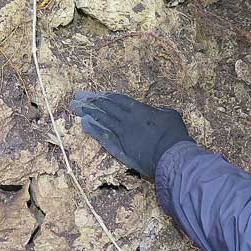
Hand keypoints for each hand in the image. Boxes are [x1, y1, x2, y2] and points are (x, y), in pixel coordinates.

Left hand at [70, 91, 192, 177]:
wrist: (171, 157)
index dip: (104, 96)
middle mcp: (127, 120)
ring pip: (101, 120)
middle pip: (105, 108)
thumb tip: (153, 111)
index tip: (93, 94)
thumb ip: (158, 111)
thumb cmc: (174, 134)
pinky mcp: (121, 148)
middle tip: (77, 97)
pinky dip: (94, 130)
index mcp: (139, 110)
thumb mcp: (170, 115)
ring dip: (87, 113)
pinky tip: (85, 124)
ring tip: (75, 108)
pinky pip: (104, 137)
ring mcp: (122, 134)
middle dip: (90, 101)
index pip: (117, 99)